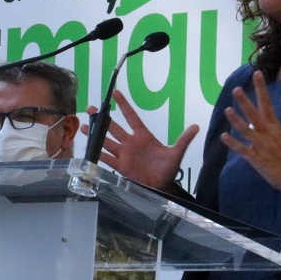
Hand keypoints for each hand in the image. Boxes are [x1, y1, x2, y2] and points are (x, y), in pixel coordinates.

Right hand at [81, 90, 198, 189]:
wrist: (162, 187)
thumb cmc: (168, 169)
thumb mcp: (177, 153)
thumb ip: (184, 139)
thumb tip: (196, 126)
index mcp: (143, 136)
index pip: (131, 117)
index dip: (124, 105)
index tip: (115, 93)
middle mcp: (131, 143)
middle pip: (114, 127)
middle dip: (102, 117)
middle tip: (91, 107)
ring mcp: (124, 154)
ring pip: (106, 140)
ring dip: (95, 133)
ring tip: (83, 125)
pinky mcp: (120, 166)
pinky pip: (106, 158)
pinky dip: (96, 153)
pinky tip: (87, 147)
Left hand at [221, 71, 280, 199]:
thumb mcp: (280, 137)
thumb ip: (267, 128)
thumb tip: (254, 121)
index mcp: (275, 126)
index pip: (267, 103)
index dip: (261, 89)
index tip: (257, 74)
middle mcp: (269, 134)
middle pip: (256, 114)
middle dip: (246, 102)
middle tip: (236, 89)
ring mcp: (263, 146)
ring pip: (248, 131)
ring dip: (237, 121)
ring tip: (227, 110)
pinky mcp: (258, 160)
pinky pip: (244, 150)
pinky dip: (234, 144)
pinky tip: (224, 137)